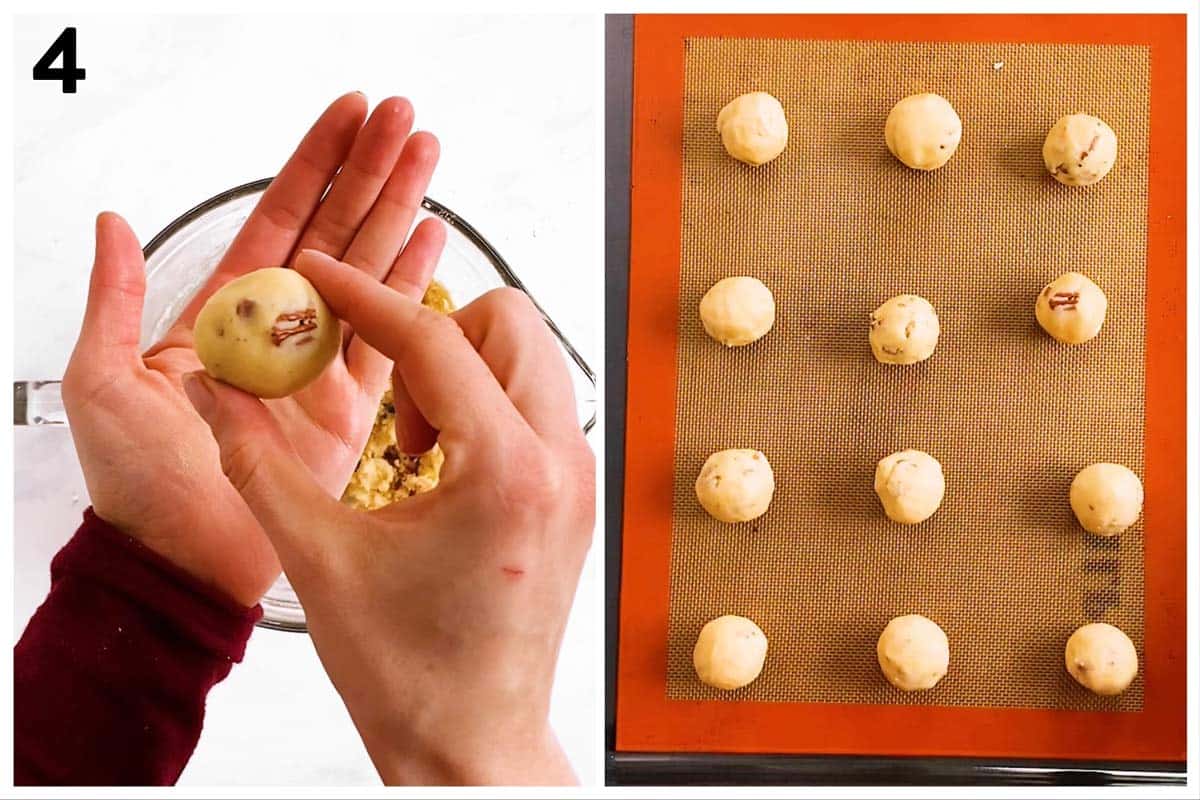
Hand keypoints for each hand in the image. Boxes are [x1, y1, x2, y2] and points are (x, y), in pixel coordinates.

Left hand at [61, 93, 443, 605]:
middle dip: (372, 172)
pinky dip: (414, 289)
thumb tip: (112, 225)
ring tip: (428, 160)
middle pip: (337, 232)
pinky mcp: (353, 409)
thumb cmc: (135, 483)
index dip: (314, 164)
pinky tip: (432, 242)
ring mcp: (320, 367)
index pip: (279, 218)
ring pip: (371, 272)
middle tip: (404, 120)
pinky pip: (391, 339)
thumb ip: (116, 301)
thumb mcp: (101, 381)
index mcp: (224, 313)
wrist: (182, 561)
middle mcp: (279, 331)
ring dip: (401, 213)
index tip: (347, 116)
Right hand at [182, 250, 594, 784]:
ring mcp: (578, 479)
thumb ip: (256, 459)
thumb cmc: (407, 673)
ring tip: (411, 447)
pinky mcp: (576, 496)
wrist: (472, 743)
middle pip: (508, 321)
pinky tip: (439, 467)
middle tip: (385, 400)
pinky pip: (539, 406)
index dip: (364, 298)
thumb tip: (217, 389)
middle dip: (434, 333)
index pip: (435, 339)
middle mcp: (560, 463)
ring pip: (531, 358)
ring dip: (464, 370)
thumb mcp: (317, 557)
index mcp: (504, 471)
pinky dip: (488, 406)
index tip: (320, 277)